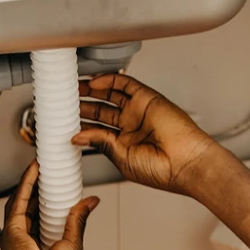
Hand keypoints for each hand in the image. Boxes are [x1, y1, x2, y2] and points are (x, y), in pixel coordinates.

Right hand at [1, 161, 98, 249]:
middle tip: (48, 167)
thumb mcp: (73, 242)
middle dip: (37, 184)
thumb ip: (78, 218)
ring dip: (30, 180)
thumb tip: (91, 201)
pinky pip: (18, 200)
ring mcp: (16, 234)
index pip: (42, 214)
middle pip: (29, 204)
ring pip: (21, 199)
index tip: (55, 181)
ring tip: (41, 163)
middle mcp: (25, 238)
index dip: (47, 196)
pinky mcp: (12, 229)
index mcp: (39, 244)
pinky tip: (34, 171)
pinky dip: (26, 184)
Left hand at [75, 73, 219, 194]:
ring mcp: (138, 112)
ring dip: (91, 90)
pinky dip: (108, 80)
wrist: (184, 162)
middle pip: (101, 110)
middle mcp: (131, 126)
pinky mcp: (146, 98)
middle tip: (65, 101)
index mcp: (125, 145)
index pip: (98, 130)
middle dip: (82, 105)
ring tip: (73, 88)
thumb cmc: (161, 169)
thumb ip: (101, 143)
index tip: (64, 122)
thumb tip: (78, 136)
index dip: (81, 125)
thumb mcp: (122, 159)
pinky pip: (124, 83)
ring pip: (110, 95)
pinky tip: (93, 83)